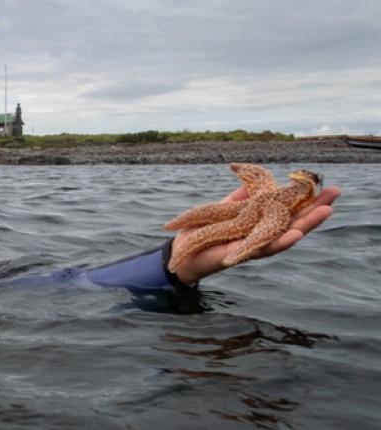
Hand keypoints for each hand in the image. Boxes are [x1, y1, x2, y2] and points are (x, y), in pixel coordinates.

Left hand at [172, 185, 340, 284]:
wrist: (183, 252)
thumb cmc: (203, 232)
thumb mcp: (224, 212)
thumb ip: (240, 199)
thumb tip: (255, 183)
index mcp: (259, 224)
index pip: (287, 211)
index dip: (305, 200)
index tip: (324, 184)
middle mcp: (261, 237)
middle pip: (293, 223)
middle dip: (315, 209)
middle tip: (336, 193)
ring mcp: (254, 247)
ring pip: (285, 237)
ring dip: (306, 225)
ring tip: (327, 212)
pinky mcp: (244, 256)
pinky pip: (264, 249)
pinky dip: (280, 242)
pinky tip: (295, 234)